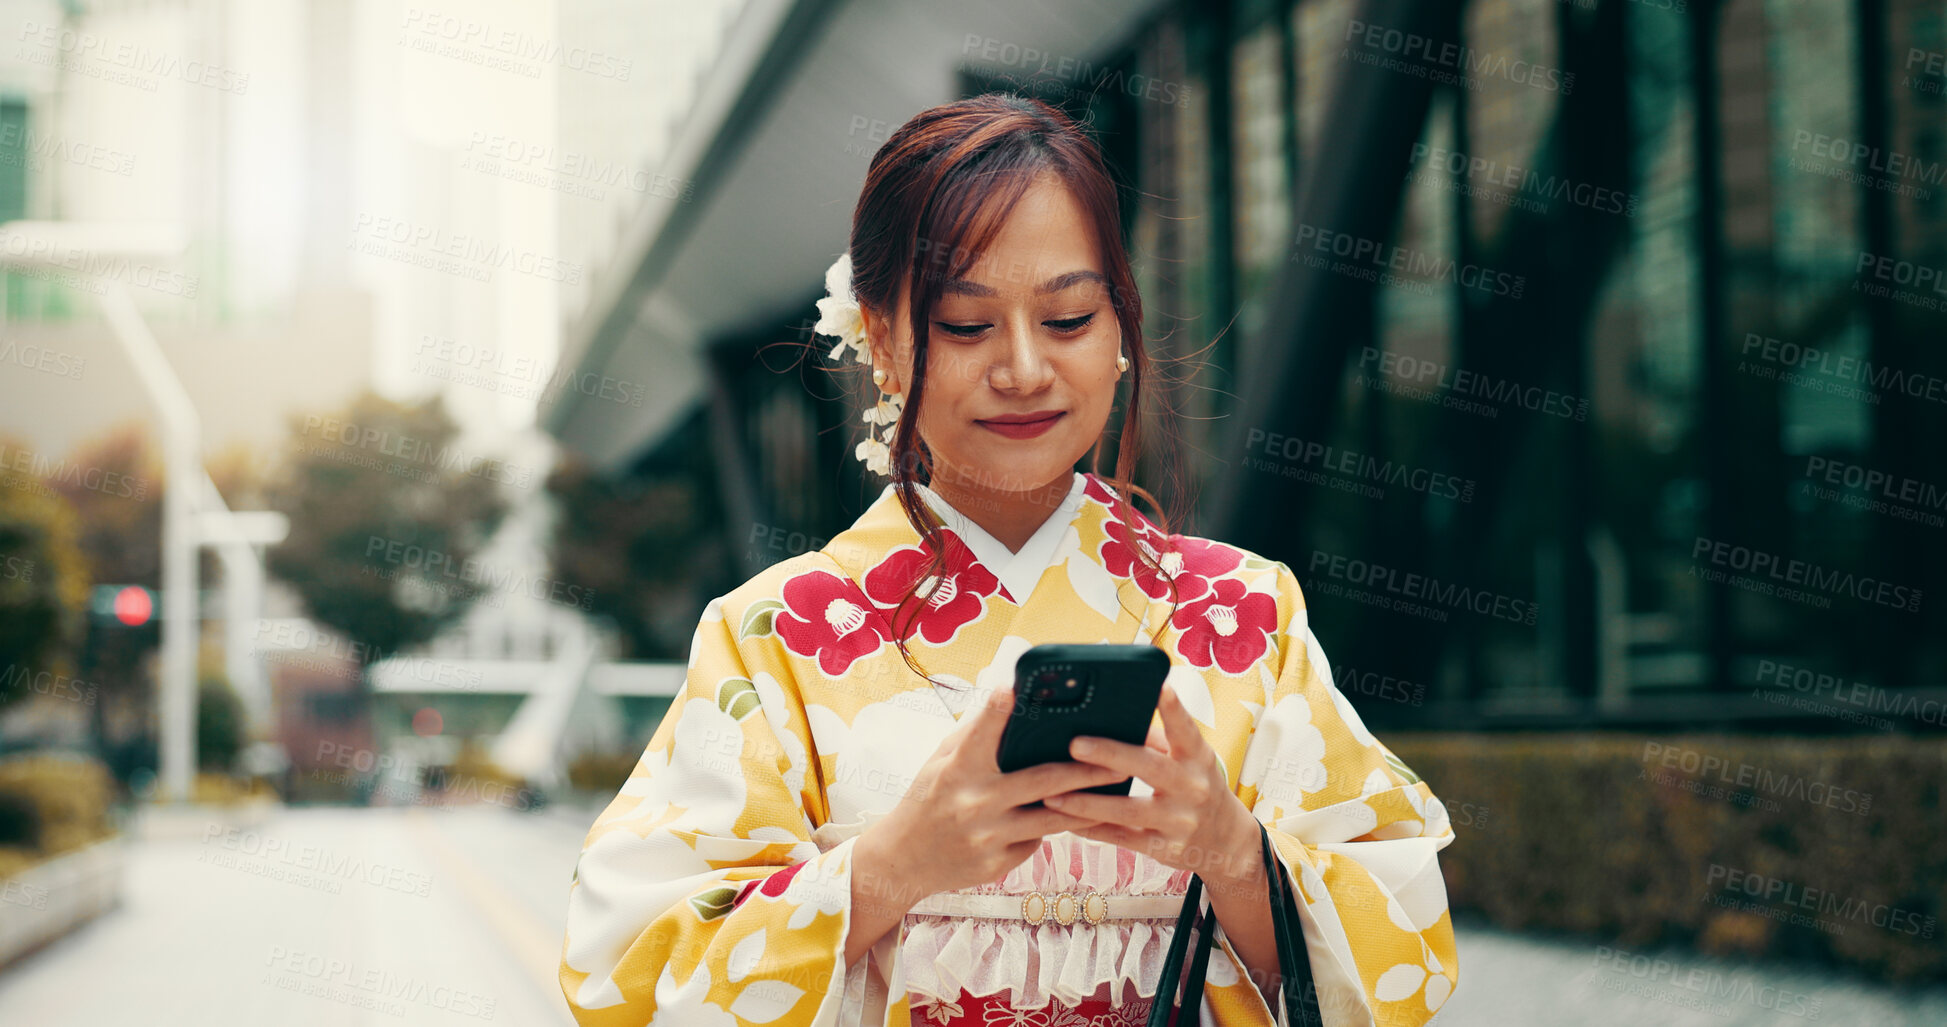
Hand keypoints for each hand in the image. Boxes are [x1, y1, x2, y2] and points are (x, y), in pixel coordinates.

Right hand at [871, 682, 1125, 900]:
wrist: (904, 860)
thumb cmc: (929, 799)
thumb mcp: (941, 763)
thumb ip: (974, 737)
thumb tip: (1009, 702)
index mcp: (956, 771)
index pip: (979, 735)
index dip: (995, 711)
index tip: (1012, 689)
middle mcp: (973, 803)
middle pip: (1042, 782)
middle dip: (1086, 771)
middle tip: (1120, 760)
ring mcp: (987, 837)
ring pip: (1052, 819)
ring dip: (1088, 806)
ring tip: (1120, 792)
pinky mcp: (997, 863)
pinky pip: (1035, 840)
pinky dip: (1048, 827)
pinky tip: (1067, 818)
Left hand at [1044, 684, 1257, 882]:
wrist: (1226, 841)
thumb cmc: (1197, 785)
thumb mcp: (1192, 760)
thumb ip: (1158, 741)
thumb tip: (1111, 720)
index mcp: (1198, 758)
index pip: (1186, 730)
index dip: (1174, 709)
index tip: (1160, 687)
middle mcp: (1192, 788)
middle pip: (1149, 768)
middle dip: (1110, 755)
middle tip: (1075, 744)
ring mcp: (1178, 821)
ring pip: (1127, 811)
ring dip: (1087, 803)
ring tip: (1052, 794)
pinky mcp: (1163, 848)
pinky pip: (1121, 839)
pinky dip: (1091, 829)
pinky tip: (1064, 822)